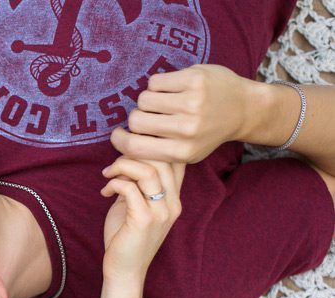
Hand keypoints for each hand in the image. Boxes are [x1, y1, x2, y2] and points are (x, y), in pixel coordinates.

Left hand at [100, 158, 184, 281]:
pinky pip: (129, 188)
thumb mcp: (135, 205)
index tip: (130, 150)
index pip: (176, 161)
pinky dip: (114, 183)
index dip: (154, 147)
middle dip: (134, 153)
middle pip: (163, 159)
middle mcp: (173, 204)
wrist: (124, 270)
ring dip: (121, 166)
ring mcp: (160, 212)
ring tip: (107, 174)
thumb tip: (126, 160)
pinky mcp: (143, 220)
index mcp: (174, 199)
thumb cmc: (126, 237)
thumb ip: (137, 184)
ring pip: (147, 171)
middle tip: (114, 163)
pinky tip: (105, 192)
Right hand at [111, 64, 252, 162]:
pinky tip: (171, 88)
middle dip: (137, 117)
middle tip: (149, 116)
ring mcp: (192, 102)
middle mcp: (188, 129)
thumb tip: (122, 143)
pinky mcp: (194, 79)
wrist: (245, 108)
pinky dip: (158, 84)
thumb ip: (159, 151)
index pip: (135, 148)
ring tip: (162, 101)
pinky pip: (155, 81)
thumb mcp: (188, 152)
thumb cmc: (209, 131)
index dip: (119, 140)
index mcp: (183, 151)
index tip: (118, 134)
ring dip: (148, 100)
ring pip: (144, 99)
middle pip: (136, 121)